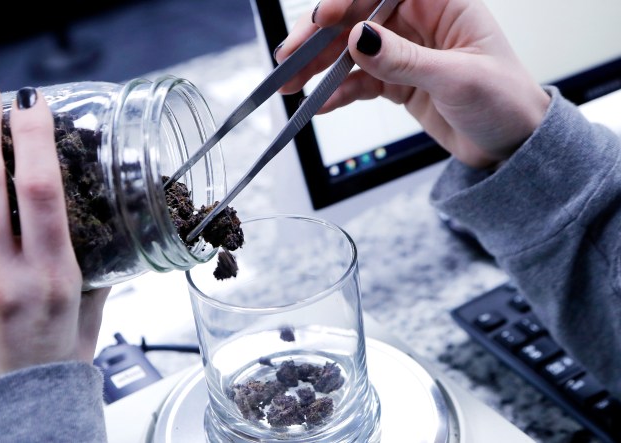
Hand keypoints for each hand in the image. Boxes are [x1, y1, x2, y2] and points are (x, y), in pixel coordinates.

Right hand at [276, 0, 550, 168]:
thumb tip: (359, 38)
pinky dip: (337, 92)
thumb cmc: (505, 103)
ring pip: (350, 50)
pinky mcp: (396, 80)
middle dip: (319, 37)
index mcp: (442, 4)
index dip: (348, 0)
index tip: (322, 19)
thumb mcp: (457, 80)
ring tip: (290, 85)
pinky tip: (319, 104)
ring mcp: (404, 52)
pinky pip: (358, 81)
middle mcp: (419, 22)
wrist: (512, 146)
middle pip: (357, 18)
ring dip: (318, 66)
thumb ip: (405, 60)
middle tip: (288, 57)